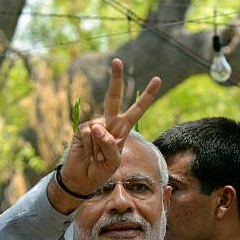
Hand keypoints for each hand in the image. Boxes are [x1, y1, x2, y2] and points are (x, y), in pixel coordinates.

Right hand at [48, 58, 160, 212]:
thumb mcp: (114, 161)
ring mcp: (94, 125)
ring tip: (96, 157)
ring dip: (100, 147)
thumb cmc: (101, 170)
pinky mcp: (82, 130)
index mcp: (122, 129)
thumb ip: (110, 144)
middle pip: (112, 98)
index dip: (147, 96)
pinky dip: (90, 146)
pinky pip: (90, 133)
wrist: (82, 179)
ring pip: (101, 128)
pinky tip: (87, 153)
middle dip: (115, 79)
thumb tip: (96, 126)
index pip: (137, 110)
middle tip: (117, 60)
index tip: (157, 79)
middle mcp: (109, 123)